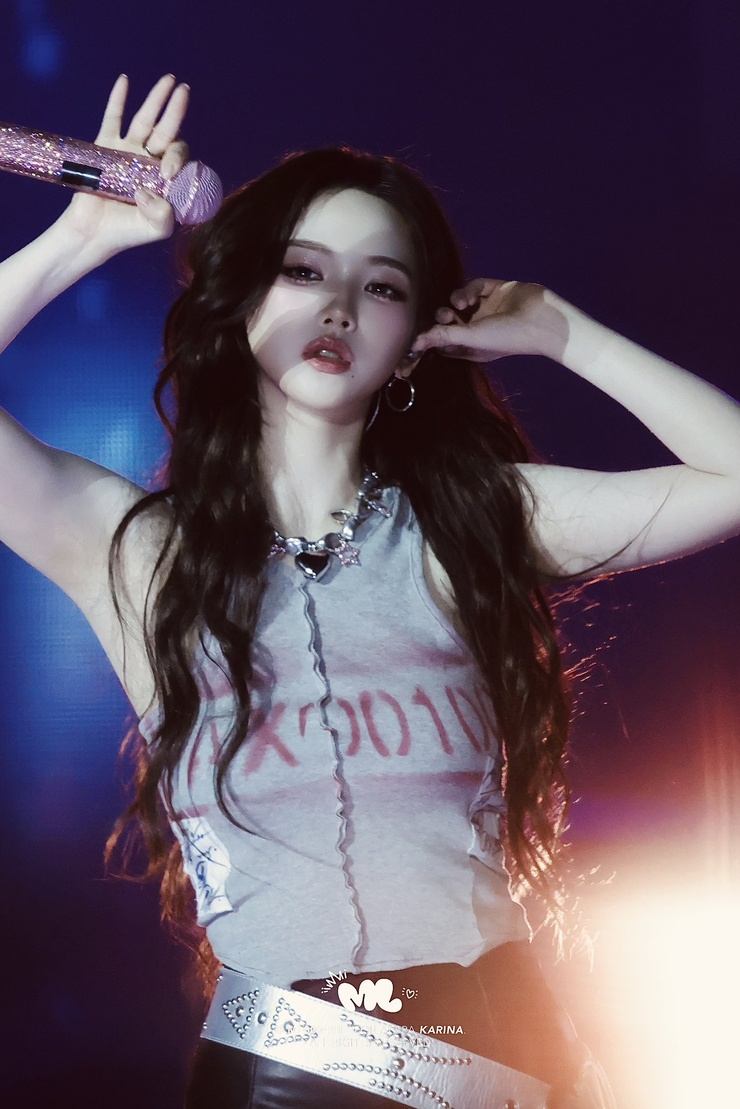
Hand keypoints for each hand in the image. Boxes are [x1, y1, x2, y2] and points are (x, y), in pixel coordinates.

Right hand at [60, 74, 189, 255]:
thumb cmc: (129, 231)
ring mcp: (128, 151)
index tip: (167, 172)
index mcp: (166, 177)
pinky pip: (113, 119)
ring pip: (144, 120)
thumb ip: (163, 215)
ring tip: (169, 80)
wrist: (95, 233)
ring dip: (156, 99)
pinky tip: (125, 80)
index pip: (178, 157)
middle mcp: (150, 160)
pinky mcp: (106, 147)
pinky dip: (118, 99)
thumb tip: (148, 191)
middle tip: (184, 91)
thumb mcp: (157, 229)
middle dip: (176, 111)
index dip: (177, 158)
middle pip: (167, 131)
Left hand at [412, 278, 569, 362]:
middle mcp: (476, 328)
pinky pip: (474, 286)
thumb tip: (415, 342)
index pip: (443, 342)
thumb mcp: (471, 339)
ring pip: (458, 302)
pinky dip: (469, 290)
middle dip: (443, 318)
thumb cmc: (506, 337)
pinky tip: (470, 297)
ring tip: (460, 305)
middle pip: (448, 321)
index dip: (430, 339)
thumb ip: (443, 336)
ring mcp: (485, 308)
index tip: (415, 337)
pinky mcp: (493, 290)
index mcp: (471, 346)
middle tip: (446, 316)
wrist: (540, 320)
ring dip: (454, 302)